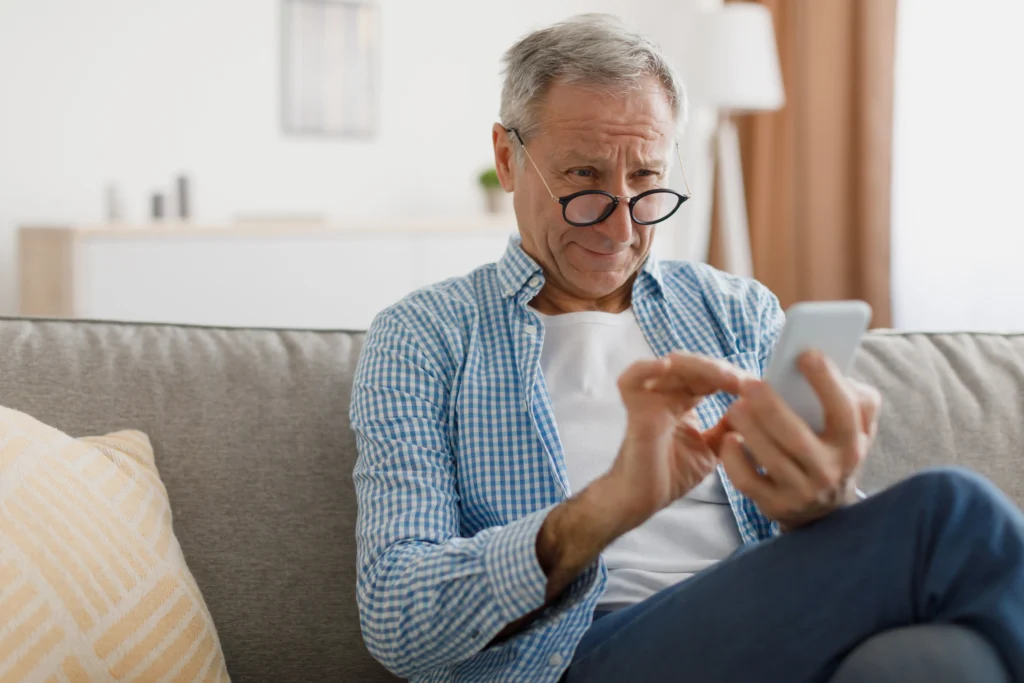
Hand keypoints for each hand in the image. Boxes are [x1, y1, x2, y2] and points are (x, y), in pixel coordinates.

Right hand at [601, 352, 752, 529]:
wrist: (644, 499)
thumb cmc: (671, 474)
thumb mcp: (712, 449)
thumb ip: (728, 429)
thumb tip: (754, 412)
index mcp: (684, 400)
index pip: (709, 377)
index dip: (733, 378)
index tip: (759, 388)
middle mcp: (667, 394)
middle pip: (694, 366)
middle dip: (721, 370)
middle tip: (744, 382)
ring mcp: (650, 398)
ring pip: (672, 365)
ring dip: (700, 366)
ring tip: (724, 377)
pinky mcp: (635, 408)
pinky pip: (632, 379)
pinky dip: (646, 368)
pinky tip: (666, 366)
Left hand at [719, 350, 881, 529]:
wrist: (825, 511)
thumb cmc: (833, 451)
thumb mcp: (856, 429)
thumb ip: (856, 399)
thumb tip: (835, 369)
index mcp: (851, 443)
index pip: (844, 410)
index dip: (826, 380)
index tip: (805, 354)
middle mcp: (829, 470)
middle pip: (797, 437)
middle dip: (770, 408)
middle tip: (750, 383)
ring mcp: (801, 491)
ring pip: (770, 458)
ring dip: (749, 428)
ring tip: (735, 407)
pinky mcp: (775, 506)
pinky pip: (748, 481)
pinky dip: (734, 460)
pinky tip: (728, 439)